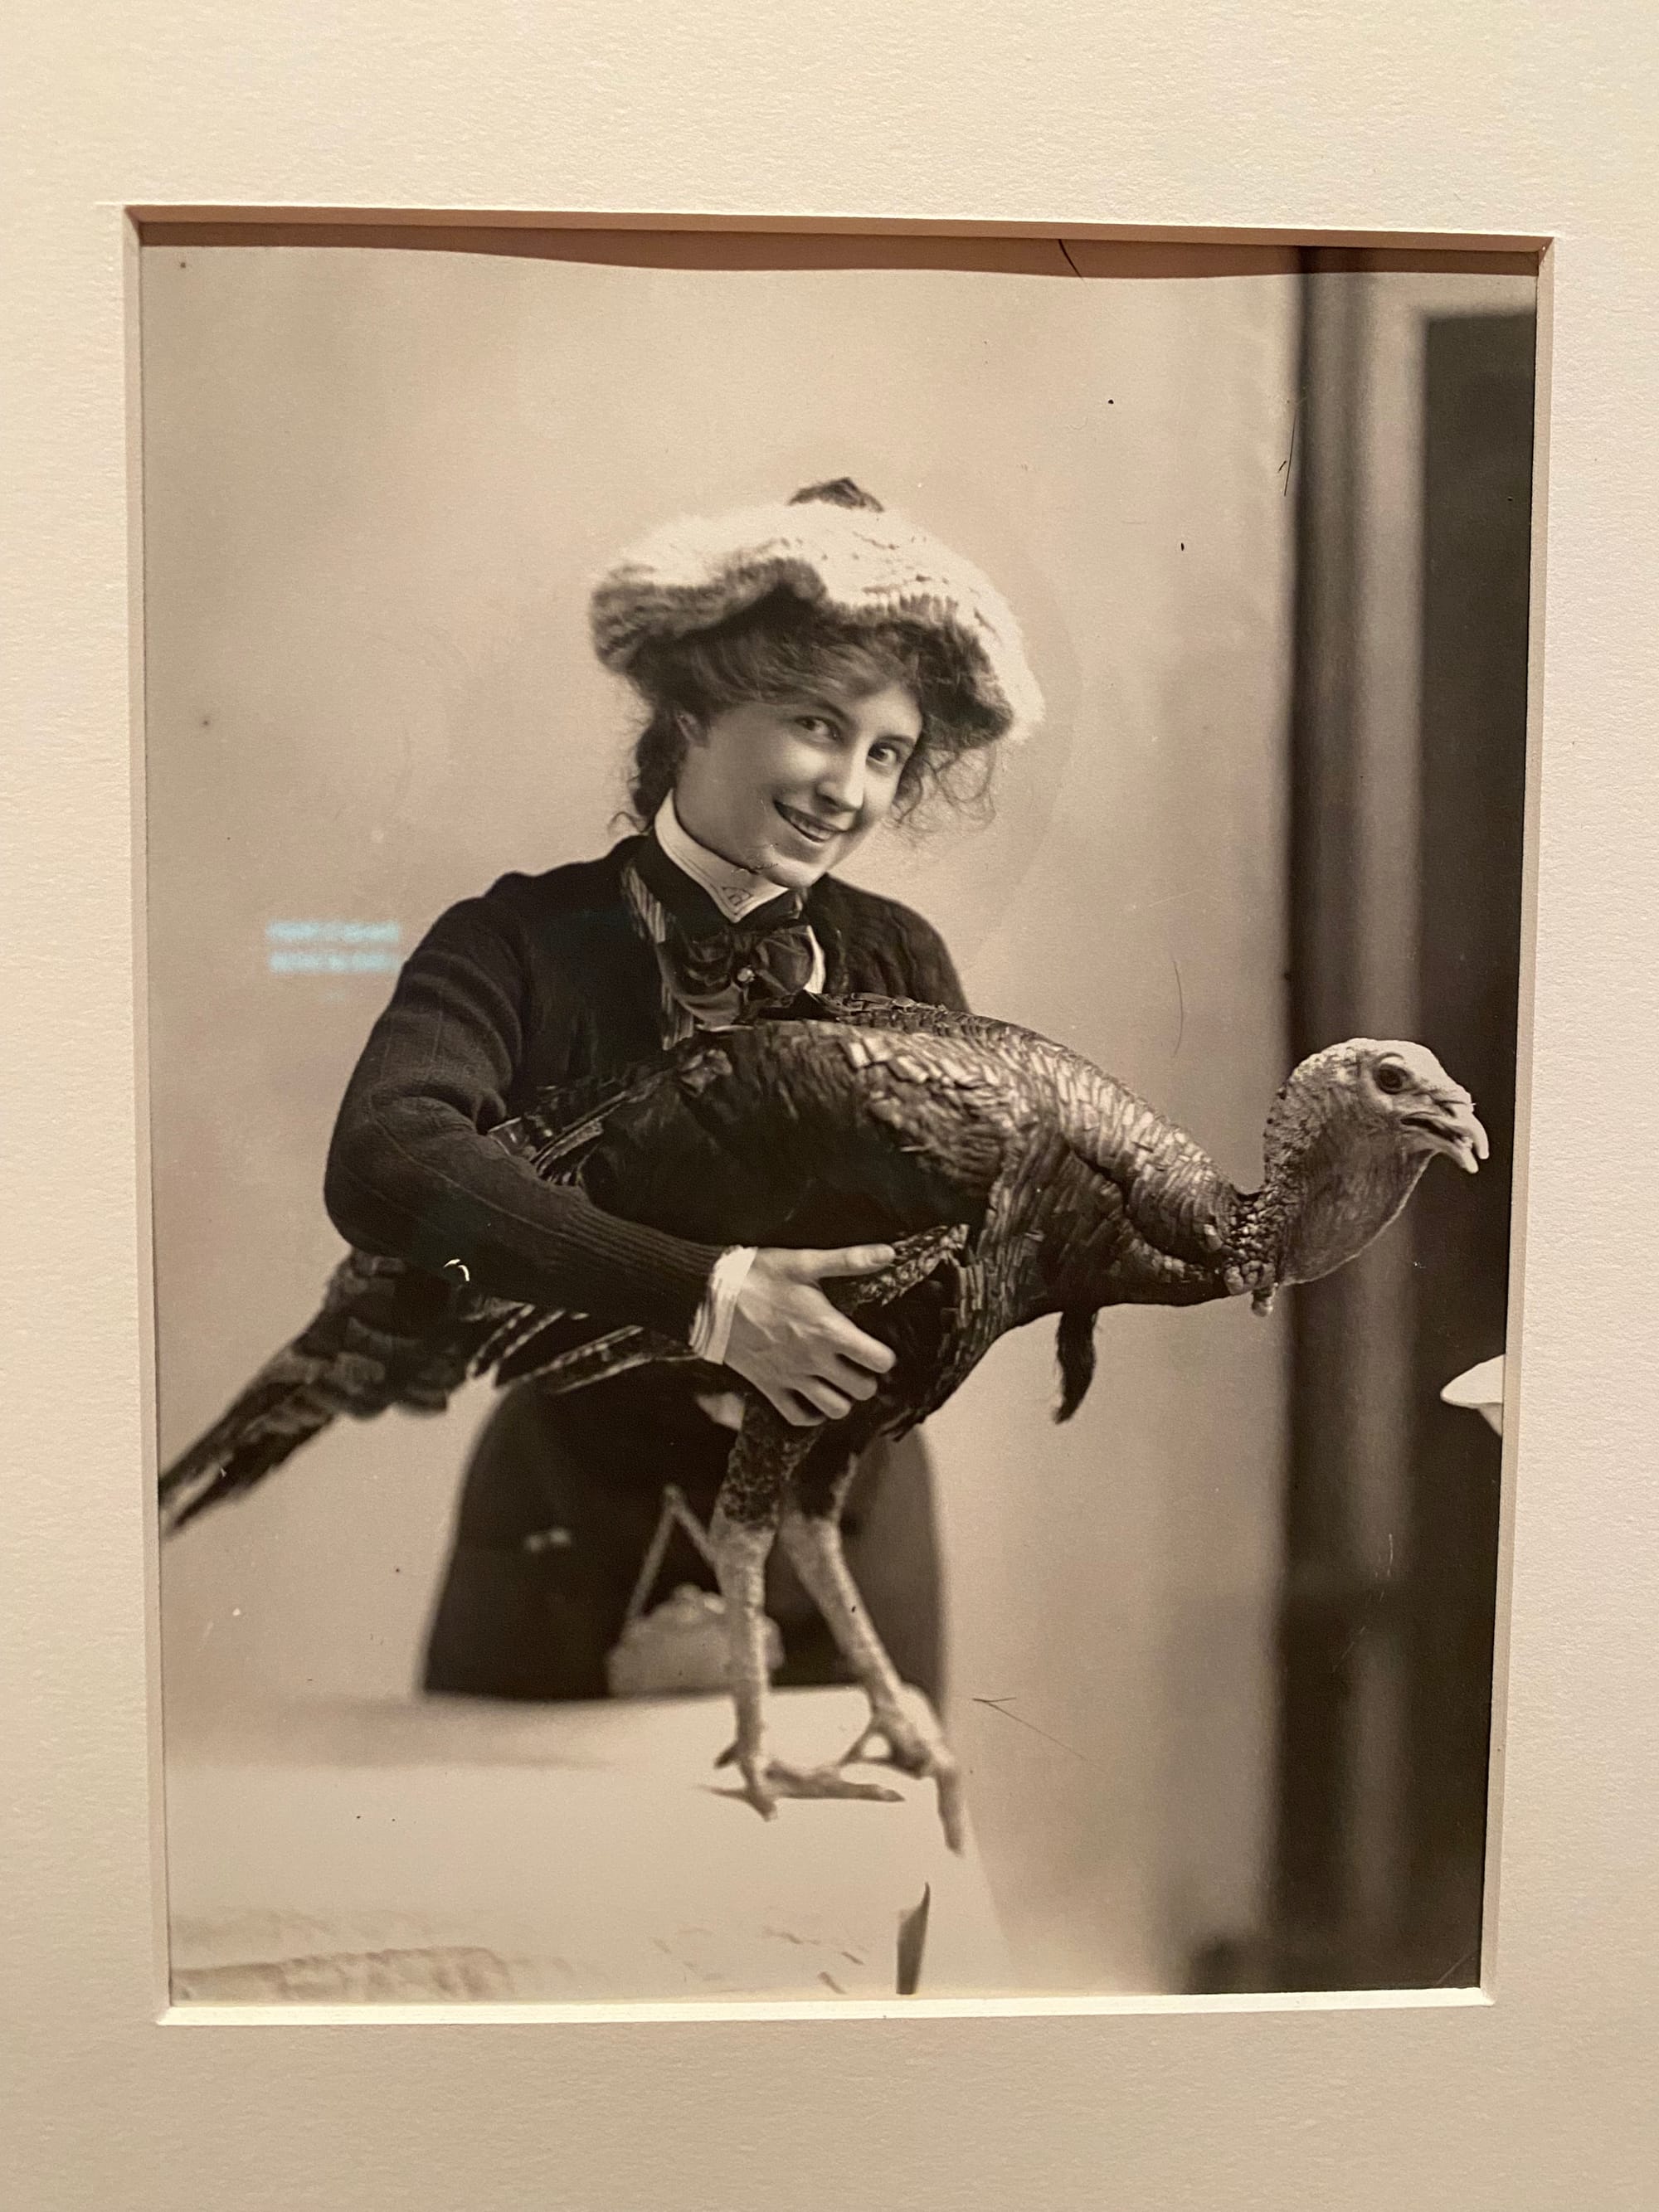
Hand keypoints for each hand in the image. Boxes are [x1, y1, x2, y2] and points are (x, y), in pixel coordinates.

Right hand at [724, 1245, 898, 1427]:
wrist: (712, 1297)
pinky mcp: (769, 1387)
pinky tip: (814, 1398)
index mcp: (829, 1330)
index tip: (878, 1348)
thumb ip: (849, 1260)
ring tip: (840, 1382)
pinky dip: (811, 1415)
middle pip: (862, 1390)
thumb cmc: (759, 1276)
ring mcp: (791, 1377)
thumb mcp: (805, 1262)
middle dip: (868, 1379)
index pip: (877, 1360)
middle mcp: (814, 1360)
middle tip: (860, 1365)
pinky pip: (797, 1417)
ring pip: (835, 1409)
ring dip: (843, 1399)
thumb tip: (888, 1253)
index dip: (884, 1356)